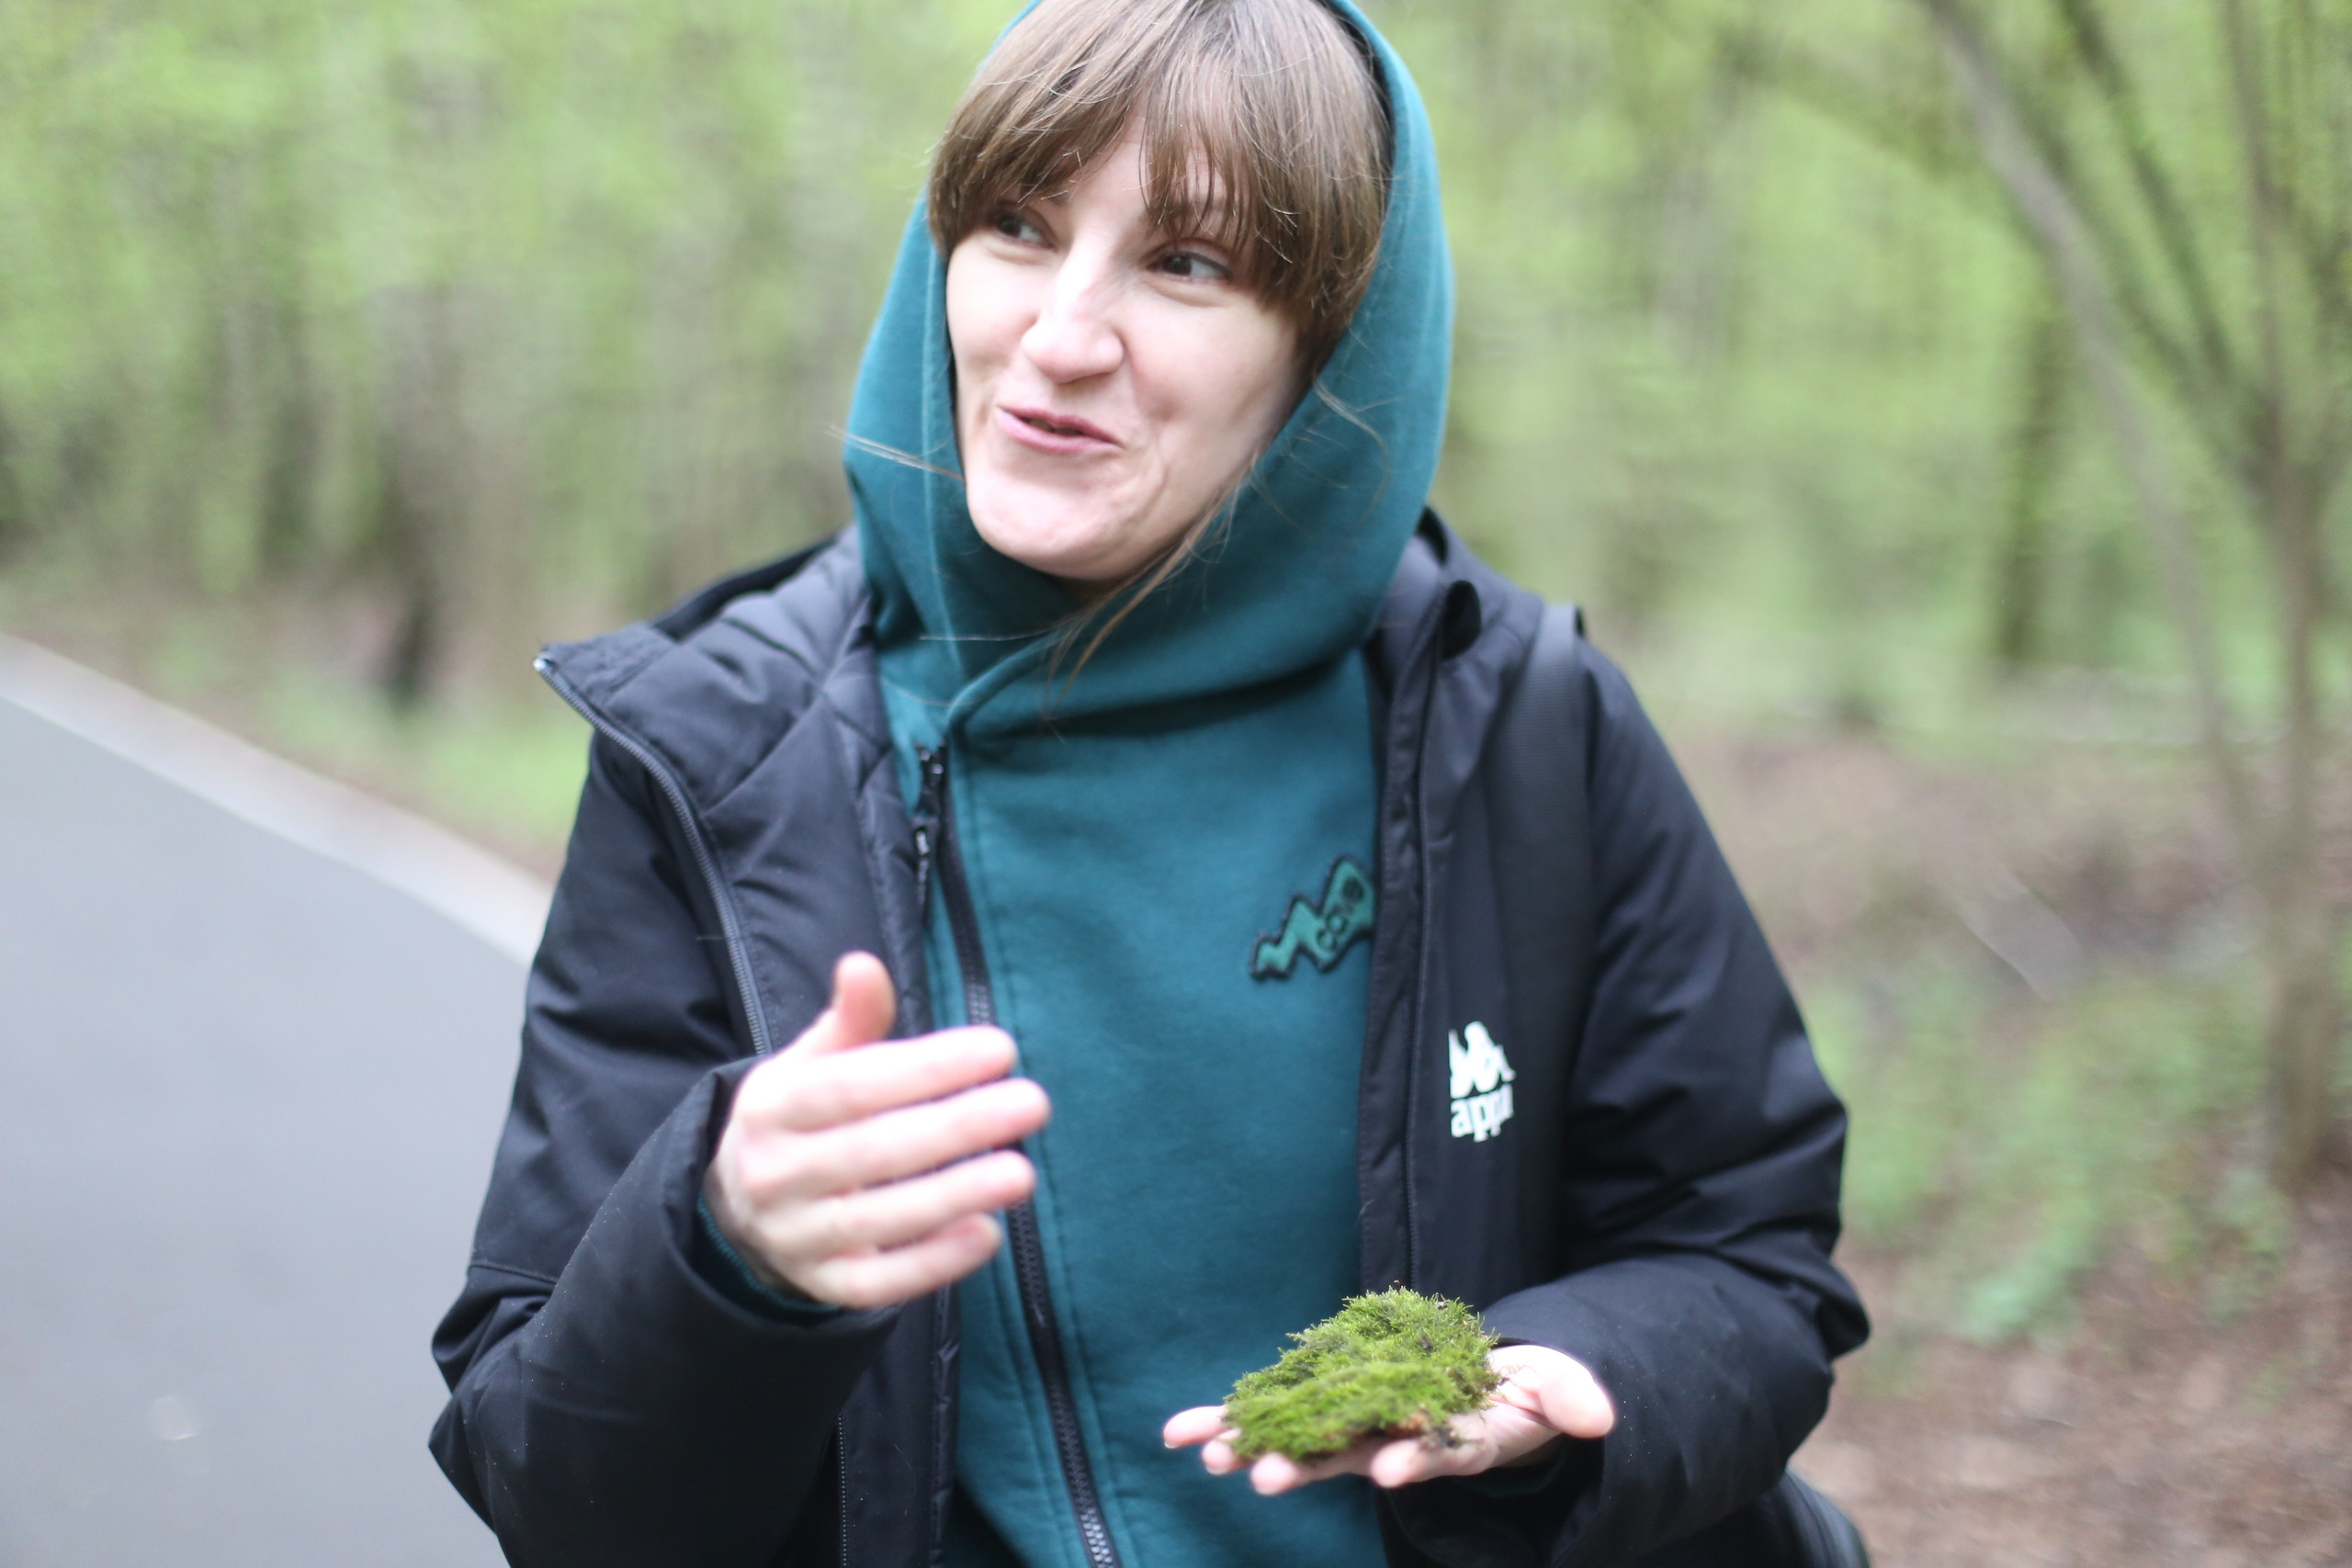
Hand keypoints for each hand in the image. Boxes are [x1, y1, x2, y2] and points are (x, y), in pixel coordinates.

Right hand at [703, 952, 1049, 1308]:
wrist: (738, 1207)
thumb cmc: (801, 1117)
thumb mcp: (809, 1063)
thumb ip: (849, 1020)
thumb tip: (864, 965)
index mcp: (772, 1107)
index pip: (851, 1086)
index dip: (925, 1068)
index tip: (999, 1049)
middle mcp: (775, 1174)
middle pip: (871, 1152)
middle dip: (956, 1128)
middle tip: (1032, 1103)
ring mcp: (796, 1236)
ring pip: (876, 1221)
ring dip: (953, 1196)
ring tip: (1021, 1172)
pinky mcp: (822, 1284)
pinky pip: (875, 1284)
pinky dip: (931, 1264)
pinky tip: (988, 1233)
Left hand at [1161, 1344, 1613, 1493]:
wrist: (1480, 1394)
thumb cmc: (1518, 1395)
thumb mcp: (1553, 1391)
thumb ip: (1568, 1398)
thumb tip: (1599, 1415)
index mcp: (1453, 1437)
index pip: (1435, 1453)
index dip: (1414, 1461)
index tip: (1391, 1472)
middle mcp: (1396, 1441)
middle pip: (1350, 1456)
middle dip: (1308, 1466)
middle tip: (1262, 1479)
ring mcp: (1355, 1428)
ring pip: (1302, 1442)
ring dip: (1254, 1449)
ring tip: (1209, 1457)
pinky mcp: (1325, 1408)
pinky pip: (1271, 1414)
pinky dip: (1224, 1419)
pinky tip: (1177, 1431)